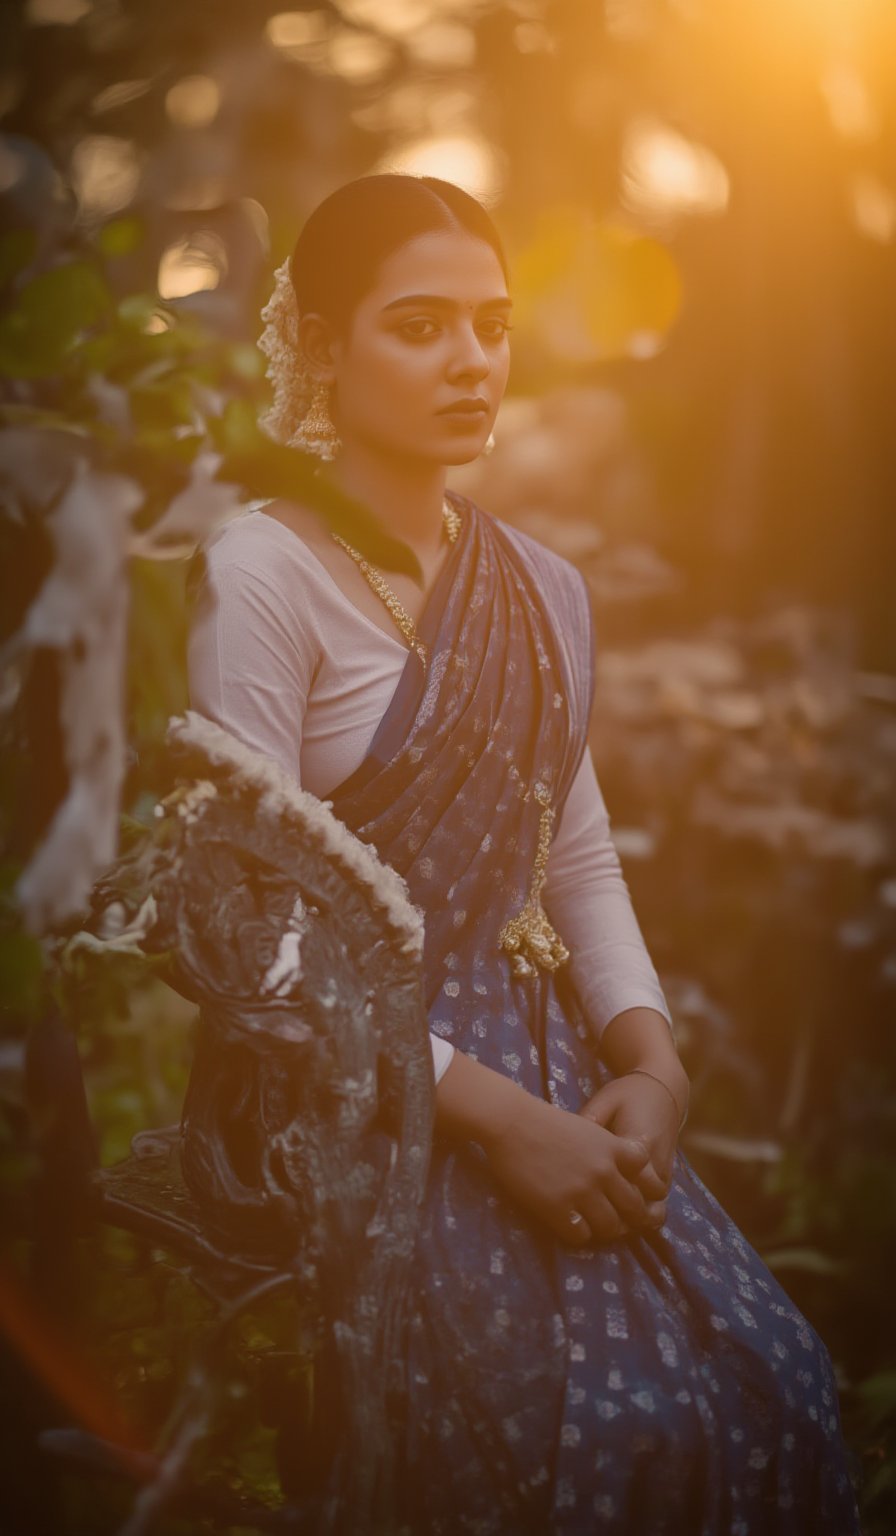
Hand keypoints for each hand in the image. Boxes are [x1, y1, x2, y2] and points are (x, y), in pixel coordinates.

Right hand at [481, 1094, 665, 1247]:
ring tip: (592, 1224)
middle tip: (616, 1219)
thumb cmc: (544, 1121)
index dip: (644, 1188)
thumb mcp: (587, 1128)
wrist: (511, 1122)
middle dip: (628, 1217)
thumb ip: (607, 1149)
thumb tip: (619, 1173)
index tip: (631, 1192)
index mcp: (612, 1148)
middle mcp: (603, 1172)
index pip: (648, 1177)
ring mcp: (582, 1192)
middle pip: (634, 1208)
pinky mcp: (558, 1208)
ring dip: (604, 1229)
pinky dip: (578, 1234)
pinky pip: (581, 1236)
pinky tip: (568, 1224)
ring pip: (610, 1227)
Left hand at [579, 1071, 680, 1217]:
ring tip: (608, 1226)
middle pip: (637, 1205)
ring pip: (652, 1210)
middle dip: (617, 1220)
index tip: (579, 1207)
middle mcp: (653, 1162)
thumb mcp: (604, 1102)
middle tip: (591, 1225)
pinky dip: (643, 1213)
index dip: (601, 1201)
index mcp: (634, 1143)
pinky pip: (658, 1203)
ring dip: (632, 1221)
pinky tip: (624, 1219)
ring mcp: (663, 1171)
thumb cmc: (627, 1095)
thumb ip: (588, 1123)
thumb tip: (563, 1146)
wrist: (662, 1089)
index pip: (622, 1183)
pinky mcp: (667, 1174)